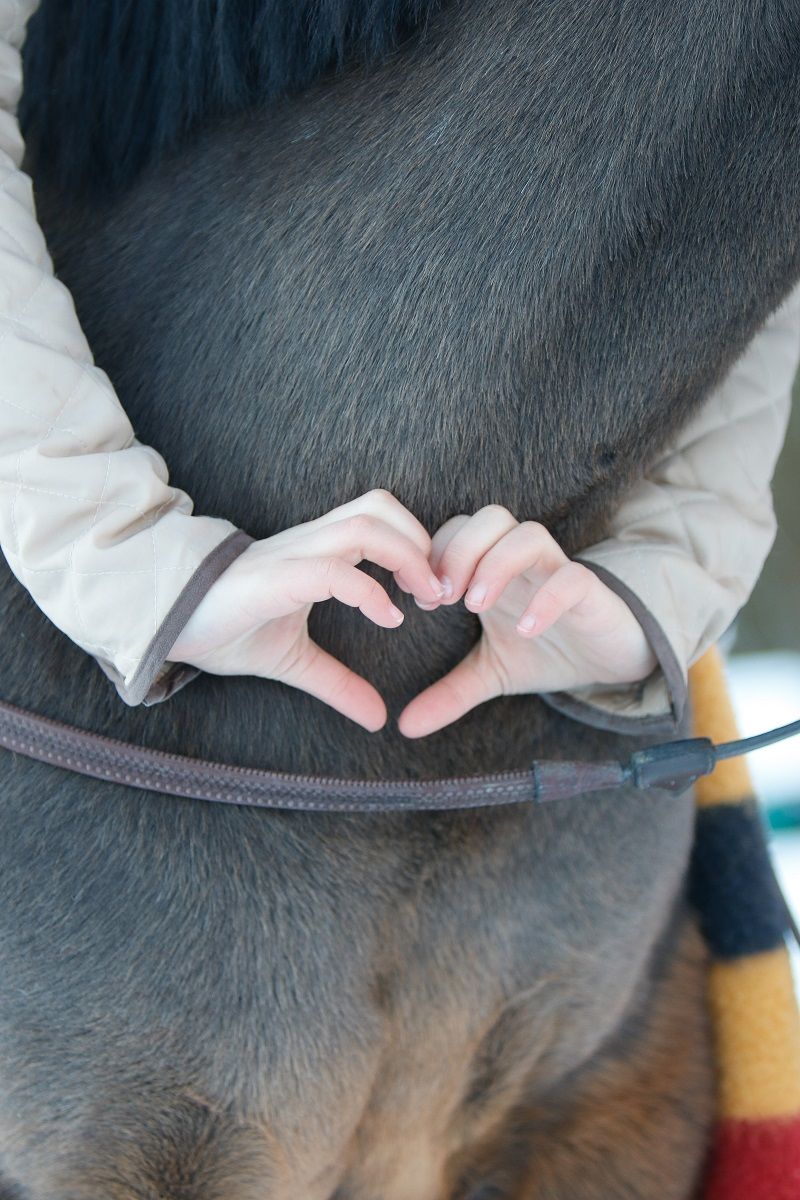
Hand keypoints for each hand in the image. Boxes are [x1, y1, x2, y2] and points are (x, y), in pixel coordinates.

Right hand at [167, 491, 443, 730]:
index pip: (379, 518)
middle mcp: (308, 544)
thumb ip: (336, 683)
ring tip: (422, 600)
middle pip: (380, 507)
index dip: (416, 545)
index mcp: (316, 553)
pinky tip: (387, 619)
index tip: (434, 593)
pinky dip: (369, 592)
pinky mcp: (275, 578)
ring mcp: (292, 556)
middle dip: (422, 543)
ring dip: (407, 558)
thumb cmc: (222, 628)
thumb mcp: (293, 661)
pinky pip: (332, 571)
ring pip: (364, 526)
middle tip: (439, 592)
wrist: (162, 623)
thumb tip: (377, 718)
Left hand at [398, 506, 656, 737]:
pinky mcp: (592, 593)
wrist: (610, 661)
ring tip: (475, 606)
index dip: (434, 555)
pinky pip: (571, 578)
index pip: (457, 529)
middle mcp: (524, 562)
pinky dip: (546, 598)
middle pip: (489, 518)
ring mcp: (558, 572)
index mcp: (494, 568)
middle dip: (458, 551)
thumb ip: (449, 694)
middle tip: (443, 599)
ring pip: (528, 534)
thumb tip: (405, 727)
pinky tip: (525, 629)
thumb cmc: (549, 651)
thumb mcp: (491, 674)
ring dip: (495, 564)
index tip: (422, 602)